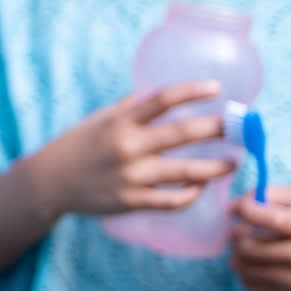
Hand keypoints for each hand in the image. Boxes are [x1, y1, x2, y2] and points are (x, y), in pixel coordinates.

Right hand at [30, 82, 233, 218]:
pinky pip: (172, 200)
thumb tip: (162, 96)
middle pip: (182, 134)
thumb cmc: (78, 145)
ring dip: (216, 167)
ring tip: (234, 162)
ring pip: (186, 172)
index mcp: (120, 121)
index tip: (217, 88)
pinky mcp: (132, 201)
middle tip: (240, 126)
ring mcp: (131, 176)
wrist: (50, 182)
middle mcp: (127, 147)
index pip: (162, 99)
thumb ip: (131, 109)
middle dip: (217, 129)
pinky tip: (201, 186)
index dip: (192, 91)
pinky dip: (191, 193)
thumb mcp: (100, 119)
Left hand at [229, 186, 290, 290]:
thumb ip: (268, 194)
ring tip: (243, 243)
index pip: (269, 220)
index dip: (246, 210)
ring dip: (236, 254)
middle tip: (238, 228)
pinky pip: (251, 285)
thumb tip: (233, 207)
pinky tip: (254, 260)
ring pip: (246, 268)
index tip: (241, 208)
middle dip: (236, 234)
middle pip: (251, 248)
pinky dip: (245, 271)